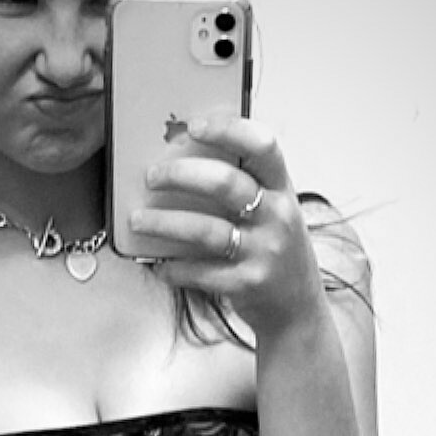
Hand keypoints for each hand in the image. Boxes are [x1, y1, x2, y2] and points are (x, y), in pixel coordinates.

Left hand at [135, 114, 326, 337]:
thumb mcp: (272, 212)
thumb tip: (182, 161)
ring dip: (164, 223)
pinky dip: (174, 267)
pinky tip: (159, 264)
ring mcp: (265, 252)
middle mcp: (278, 217)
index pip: (262, 145)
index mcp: (282, 189)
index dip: (228, 130)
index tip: (193, 126)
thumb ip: (244, 186)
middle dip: (180, 175)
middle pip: (225, 183)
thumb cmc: (274, 252)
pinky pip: (201, 272)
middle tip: (151, 177)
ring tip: (138, 220)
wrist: (297, 309)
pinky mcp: (248, 284)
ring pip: (206, 229)